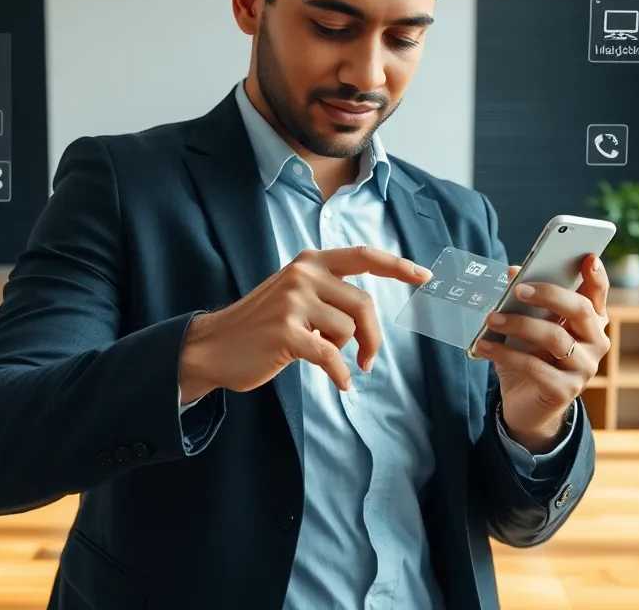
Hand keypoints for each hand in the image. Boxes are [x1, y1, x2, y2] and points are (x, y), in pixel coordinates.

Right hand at [178, 246, 432, 402]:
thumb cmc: (260, 326)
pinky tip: (341, 382)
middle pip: (364, 304)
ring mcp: (293, 302)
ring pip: (348, 331)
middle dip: (372, 337)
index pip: (363, 256)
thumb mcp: (294, 295)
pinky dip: (341, 374)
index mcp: (310, 261)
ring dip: (345, 353)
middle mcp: (303, 274)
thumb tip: (368, 318)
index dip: (397, 266)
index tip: (425, 276)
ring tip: (324, 356)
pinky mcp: (286, 332)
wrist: (213, 346)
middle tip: (368, 359)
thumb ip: (329, 293)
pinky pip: (332, 356)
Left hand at [474, 254, 609, 452]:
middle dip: (549, 295)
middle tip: (519, 290)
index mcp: (589, 322)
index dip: (596, 276)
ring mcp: (584, 368)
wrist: (527, 406)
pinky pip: (535, 367)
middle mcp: (595, 343)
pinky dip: (506, 353)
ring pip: (556, 338)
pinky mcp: (565, 391)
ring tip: (491, 318)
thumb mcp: (526, 325)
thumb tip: (513, 271)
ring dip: (520, 325)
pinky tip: (484, 346)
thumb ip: (524, 300)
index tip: (588, 257)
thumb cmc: (531, 357)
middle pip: (580, 310)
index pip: (597, 294)